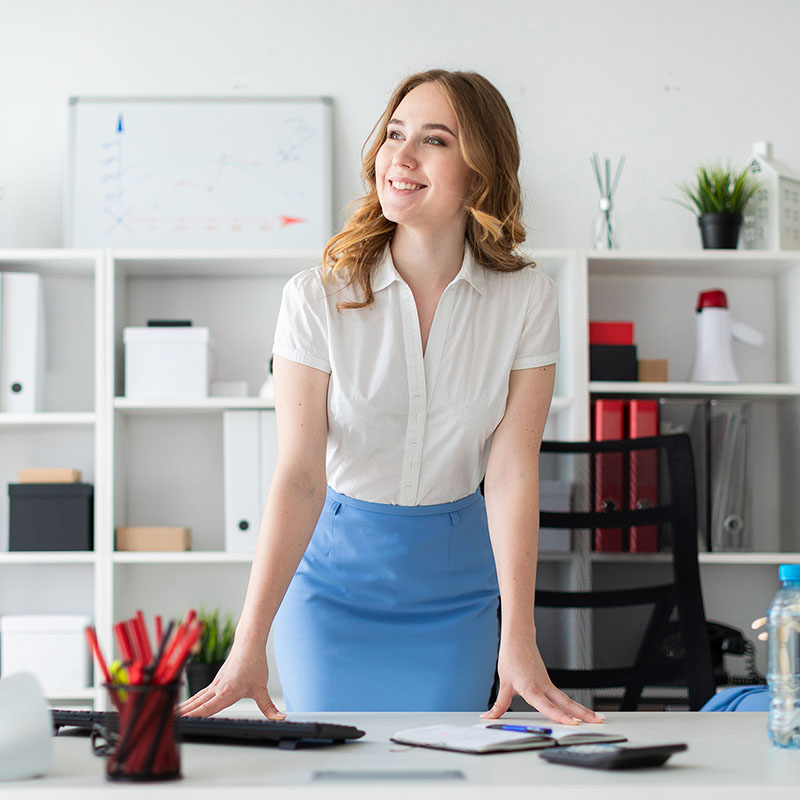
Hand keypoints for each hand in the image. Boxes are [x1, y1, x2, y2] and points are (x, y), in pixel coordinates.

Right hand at [176, 642, 284, 719]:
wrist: (249, 643)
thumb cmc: (254, 662)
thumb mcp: (262, 688)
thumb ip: (269, 707)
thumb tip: (280, 717)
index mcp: (227, 692)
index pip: (208, 709)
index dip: (195, 717)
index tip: (183, 724)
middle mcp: (218, 689)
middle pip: (197, 705)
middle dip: (184, 716)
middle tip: (169, 724)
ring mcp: (215, 684)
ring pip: (197, 699)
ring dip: (185, 708)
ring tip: (172, 717)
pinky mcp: (216, 681)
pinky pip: (201, 694)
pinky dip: (192, 701)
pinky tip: (186, 706)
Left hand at [480, 634, 603, 724]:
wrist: (518, 639)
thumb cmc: (512, 657)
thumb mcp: (504, 683)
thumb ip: (499, 705)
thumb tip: (489, 716)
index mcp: (531, 687)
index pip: (547, 705)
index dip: (559, 715)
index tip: (572, 723)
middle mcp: (543, 686)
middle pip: (566, 703)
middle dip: (582, 713)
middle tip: (598, 722)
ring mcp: (547, 684)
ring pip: (567, 699)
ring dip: (582, 709)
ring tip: (597, 718)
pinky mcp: (548, 682)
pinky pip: (562, 696)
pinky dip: (572, 705)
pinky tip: (580, 712)